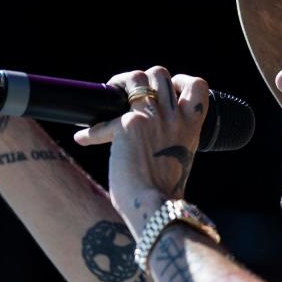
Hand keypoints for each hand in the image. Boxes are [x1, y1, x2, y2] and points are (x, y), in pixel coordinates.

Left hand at [73, 66, 208, 222]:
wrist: (155, 208)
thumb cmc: (163, 193)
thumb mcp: (179, 158)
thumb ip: (171, 140)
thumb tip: (151, 137)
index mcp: (191, 126)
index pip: (197, 86)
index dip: (181, 81)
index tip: (170, 89)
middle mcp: (175, 117)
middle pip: (159, 74)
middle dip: (144, 79)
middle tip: (130, 94)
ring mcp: (153, 117)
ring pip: (136, 78)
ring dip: (119, 83)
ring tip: (108, 96)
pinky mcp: (129, 124)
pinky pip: (105, 119)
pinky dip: (93, 131)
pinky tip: (83, 139)